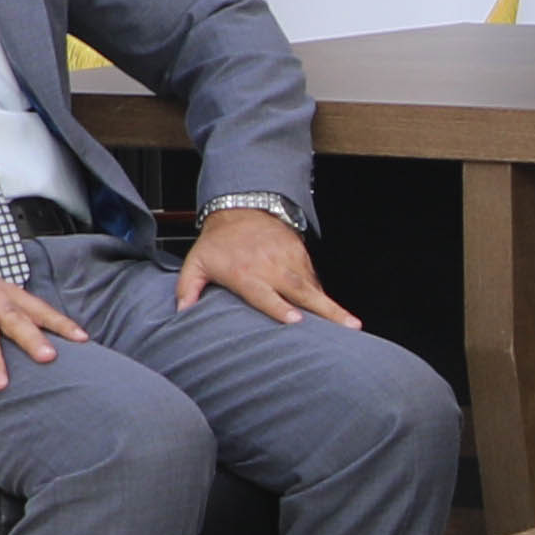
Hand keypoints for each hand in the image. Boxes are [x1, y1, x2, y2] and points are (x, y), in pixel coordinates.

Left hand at [169, 204, 353, 331]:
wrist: (242, 207)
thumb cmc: (219, 242)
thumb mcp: (196, 262)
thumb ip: (187, 288)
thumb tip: (182, 314)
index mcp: (246, 273)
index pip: (265, 293)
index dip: (279, 307)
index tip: (296, 320)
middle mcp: (272, 267)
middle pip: (302, 292)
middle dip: (327, 310)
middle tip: (349, 327)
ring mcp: (289, 261)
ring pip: (314, 287)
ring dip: (333, 307)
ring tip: (352, 326)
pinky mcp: (301, 256)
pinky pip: (314, 280)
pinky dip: (322, 296)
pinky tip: (334, 314)